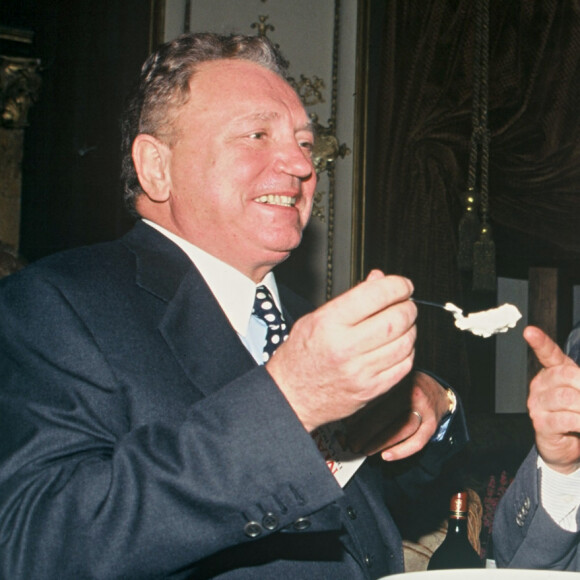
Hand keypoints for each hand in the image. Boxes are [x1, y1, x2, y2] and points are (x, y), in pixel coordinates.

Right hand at [266, 270, 416, 431]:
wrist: (291, 396)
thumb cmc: (301, 355)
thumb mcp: (317, 318)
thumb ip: (351, 298)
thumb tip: (379, 279)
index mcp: (328, 323)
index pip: (375, 295)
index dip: (397, 285)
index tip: (403, 285)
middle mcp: (345, 347)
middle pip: (395, 320)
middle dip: (408, 307)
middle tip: (406, 304)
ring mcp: (360, 371)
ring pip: (404, 343)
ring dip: (410, 329)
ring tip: (403, 324)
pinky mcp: (371, 390)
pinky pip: (403, 366)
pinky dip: (407, 352)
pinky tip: (398, 346)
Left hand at [345, 371, 450, 460]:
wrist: (436, 391)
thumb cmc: (404, 389)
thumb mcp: (389, 385)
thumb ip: (373, 397)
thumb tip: (347, 417)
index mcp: (398, 379)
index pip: (376, 399)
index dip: (359, 414)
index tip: (346, 426)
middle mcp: (413, 391)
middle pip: (387, 414)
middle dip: (367, 432)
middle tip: (353, 443)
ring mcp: (425, 408)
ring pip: (402, 428)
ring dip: (381, 443)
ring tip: (365, 450)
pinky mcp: (433, 423)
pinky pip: (418, 441)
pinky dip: (401, 451)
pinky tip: (386, 456)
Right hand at [524, 325, 579, 473]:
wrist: (569, 446)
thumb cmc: (577, 414)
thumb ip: (579, 379)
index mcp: (552, 372)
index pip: (547, 353)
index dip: (539, 342)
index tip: (529, 331)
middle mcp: (541, 385)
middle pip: (565, 375)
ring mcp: (538, 404)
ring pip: (566, 398)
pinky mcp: (541, 424)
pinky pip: (565, 419)